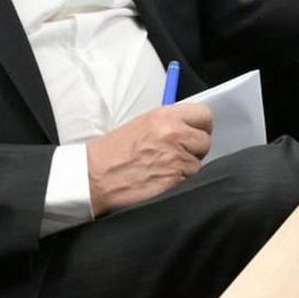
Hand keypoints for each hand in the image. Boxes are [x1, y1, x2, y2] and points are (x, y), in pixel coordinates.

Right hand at [86, 103, 212, 216]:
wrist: (93, 177)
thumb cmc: (113, 151)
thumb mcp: (143, 123)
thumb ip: (171, 122)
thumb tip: (192, 126)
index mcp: (167, 116)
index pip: (204, 115)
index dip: (201, 125)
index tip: (196, 131)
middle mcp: (175, 135)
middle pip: (205, 141)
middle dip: (194, 148)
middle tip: (178, 153)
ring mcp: (176, 159)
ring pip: (197, 163)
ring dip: (186, 168)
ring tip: (163, 168)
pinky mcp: (173, 181)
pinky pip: (188, 180)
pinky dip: (178, 182)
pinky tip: (161, 180)